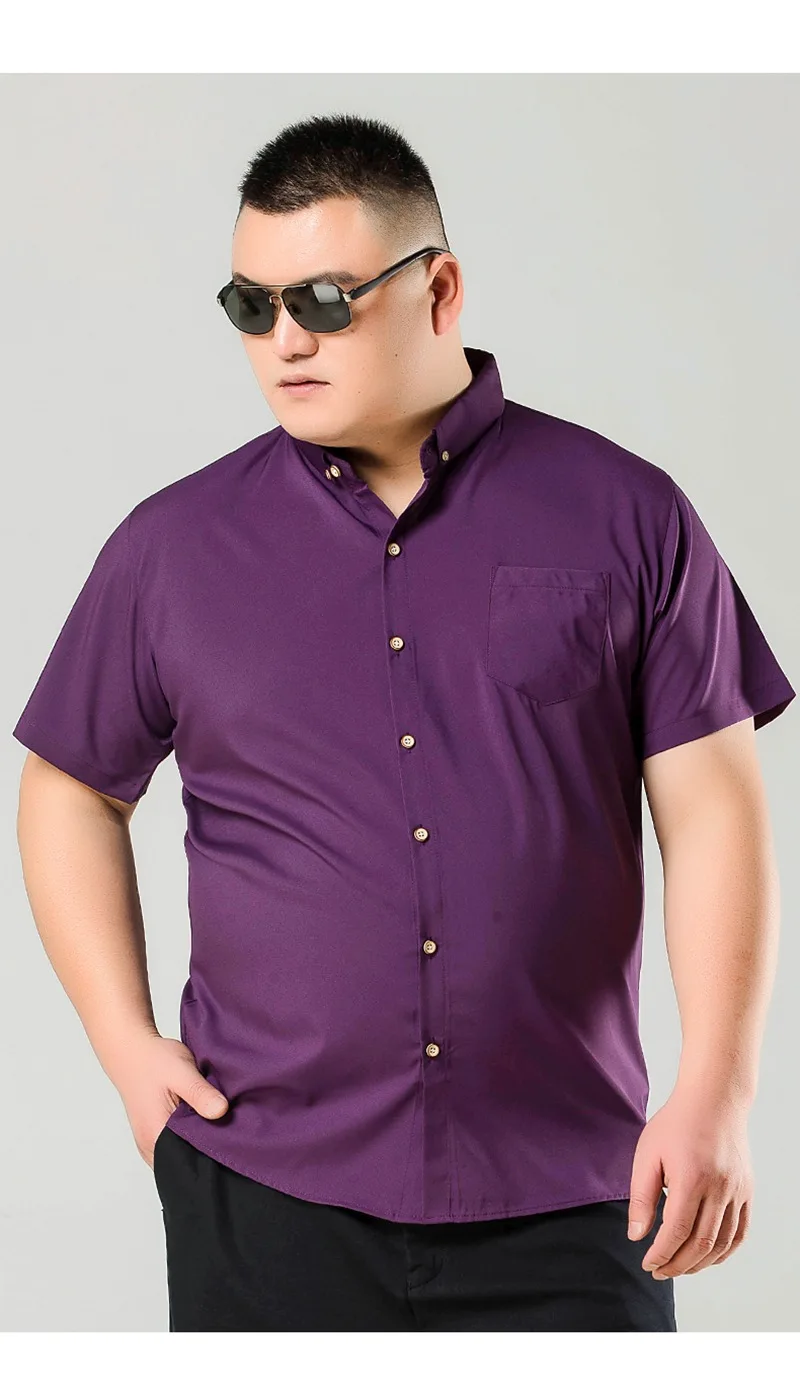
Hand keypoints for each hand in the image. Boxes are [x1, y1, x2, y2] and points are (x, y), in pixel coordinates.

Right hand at [109, 1030, 229, 1167]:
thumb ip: (200, 1093)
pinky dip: (189, 1135)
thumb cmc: (152, 1060)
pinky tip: (201, 1120)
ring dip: (198, 1141)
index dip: (211, 1157)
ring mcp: (150, 1142)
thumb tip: (222, 1111)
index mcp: (156, 1136)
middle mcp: (150, 1146)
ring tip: (216, 1124)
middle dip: (207, 1150)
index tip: (231, 1144)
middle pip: (185, 1161)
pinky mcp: (154, 1133)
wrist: (131, 1050)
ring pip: (181, 1153)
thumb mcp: (181, 1072)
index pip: (188, 1165)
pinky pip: (175, 1144)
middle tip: (228, 1131)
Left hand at [626, 1082, 753, 1278]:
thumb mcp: (648, 1155)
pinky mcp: (747, 1191)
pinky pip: (740, 1232)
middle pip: (701, 1244)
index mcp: (692, 1178)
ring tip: (679, 1267)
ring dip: (700, 1263)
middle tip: (660, 1271)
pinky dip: (724, 1252)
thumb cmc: (676, 1124)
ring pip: (722, 1243)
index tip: (648, 1264)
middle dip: (678, 1264)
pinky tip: (707, 1258)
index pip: (677, 1231)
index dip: (662, 1254)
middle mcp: (719, 1188)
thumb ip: (641, 1198)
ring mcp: (737, 1191)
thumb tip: (636, 1236)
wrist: (713, 1100)